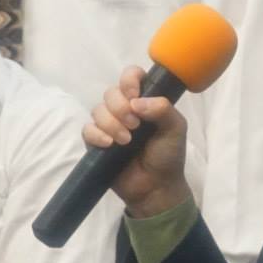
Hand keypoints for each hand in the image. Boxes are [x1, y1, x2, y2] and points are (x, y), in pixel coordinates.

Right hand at [85, 66, 191, 218]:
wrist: (156, 186)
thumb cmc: (168, 155)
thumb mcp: (175, 129)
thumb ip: (163, 110)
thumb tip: (137, 102)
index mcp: (145, 101)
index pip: (131, 76)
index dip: (129, 80)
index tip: (134, 95)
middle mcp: (125, 109)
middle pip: (110, 92)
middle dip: (120, 107)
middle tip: (135, 125)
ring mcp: (109, 125)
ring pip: (98, 110)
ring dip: (111, 123)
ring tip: (126, 141)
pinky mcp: (96, 142)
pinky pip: (87, 129)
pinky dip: (97, 134)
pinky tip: (109, 144)